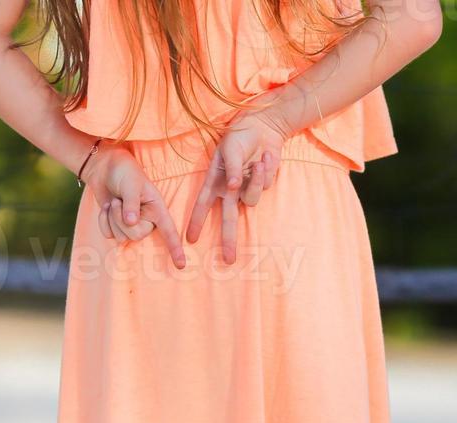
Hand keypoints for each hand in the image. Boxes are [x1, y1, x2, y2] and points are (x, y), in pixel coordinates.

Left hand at [86, 144, 185, 267]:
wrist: (105, 168)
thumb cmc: (124, 172)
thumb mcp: (131, 184)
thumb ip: (132, 204)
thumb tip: (132, 223)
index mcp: (157, 209)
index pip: (169, 231)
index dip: (175, 248)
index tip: (181, 265)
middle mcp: (147, 220)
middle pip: (136, 235)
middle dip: (121, 219)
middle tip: (117, 202)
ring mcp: (132, 225)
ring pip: (122, 237)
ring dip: (111, 218)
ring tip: (114, 202)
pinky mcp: (117, 227)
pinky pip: (109, 235)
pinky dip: (103, 221)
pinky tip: (106, 208)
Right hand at [184, 108, 285, 264]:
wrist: (264, 128)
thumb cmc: (240, 136)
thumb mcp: (231, 148)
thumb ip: (232, 169)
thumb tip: (233, 187)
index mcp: (215, 180)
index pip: (203, 204)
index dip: (197, 221)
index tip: (190, 240)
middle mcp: (229, 189)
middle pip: (228, 219)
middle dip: (229, 240)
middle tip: (229, 260)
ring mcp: (246, 188)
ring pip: (252, 201)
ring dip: (257, 182)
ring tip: (259, 162)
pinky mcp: (262, 186)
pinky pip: (264, 188)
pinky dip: (266, 173)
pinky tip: (266, 159)